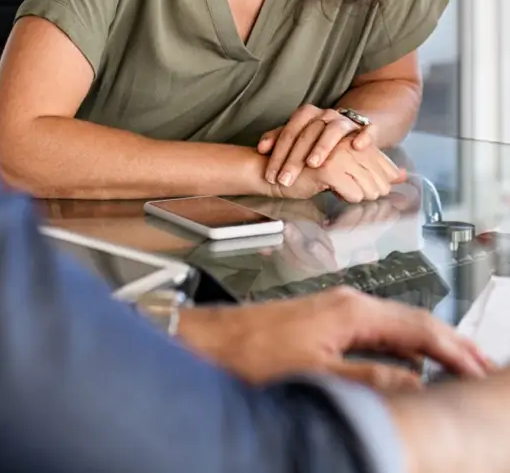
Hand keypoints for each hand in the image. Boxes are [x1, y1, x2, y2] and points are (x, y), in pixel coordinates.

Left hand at [177, 287, 491, 391]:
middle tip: (479, 368)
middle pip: (412, 321)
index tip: (478, 369)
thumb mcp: (316, 375)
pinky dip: (402, 347)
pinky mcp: (322, 320)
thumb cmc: (248, 354)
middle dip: (449, 344)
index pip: (418, 326)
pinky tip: (407, 367)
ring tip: (454, 368)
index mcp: (350, 310)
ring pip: (395, 326)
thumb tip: (414, 384)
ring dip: (427, 347)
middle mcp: (345, 302)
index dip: (453, 350)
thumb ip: (369, 380)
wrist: (206, 341)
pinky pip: (376, 332)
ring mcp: (334, 308)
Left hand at [259, 105, 375, 187]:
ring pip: (334, 130)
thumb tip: (261, 149)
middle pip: (308, 134)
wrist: (350, 126)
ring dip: (323, 146)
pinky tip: (357, 147)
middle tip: (285, 180)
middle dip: (294, 159)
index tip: (271, 176)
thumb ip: (277, 139)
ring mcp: (346, 121)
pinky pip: (368, 130)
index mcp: (307, 114)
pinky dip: (363, 137)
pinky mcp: (366, 129)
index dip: (278, 155)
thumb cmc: (318, 136)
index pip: (289, 132)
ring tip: (313, 164)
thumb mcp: (297, 136)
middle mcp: (326, 114)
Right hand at [268, 135, 404, 203]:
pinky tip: (332, 192)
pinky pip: (353, 193)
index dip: (381, 180)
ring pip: (369, 187)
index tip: (373, 189)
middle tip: (354, 194)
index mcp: (350, 137)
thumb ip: (374, 169)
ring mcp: (338, 154)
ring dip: (359, 196)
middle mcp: (346, 142)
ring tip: (340, 192)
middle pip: (380, 177)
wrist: (270, 170)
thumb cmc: (305, 170)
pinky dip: (347, 198)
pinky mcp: (327, 168)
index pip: (382, 162)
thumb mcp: (344, 167)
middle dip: (372, 192)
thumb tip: (404, 176)